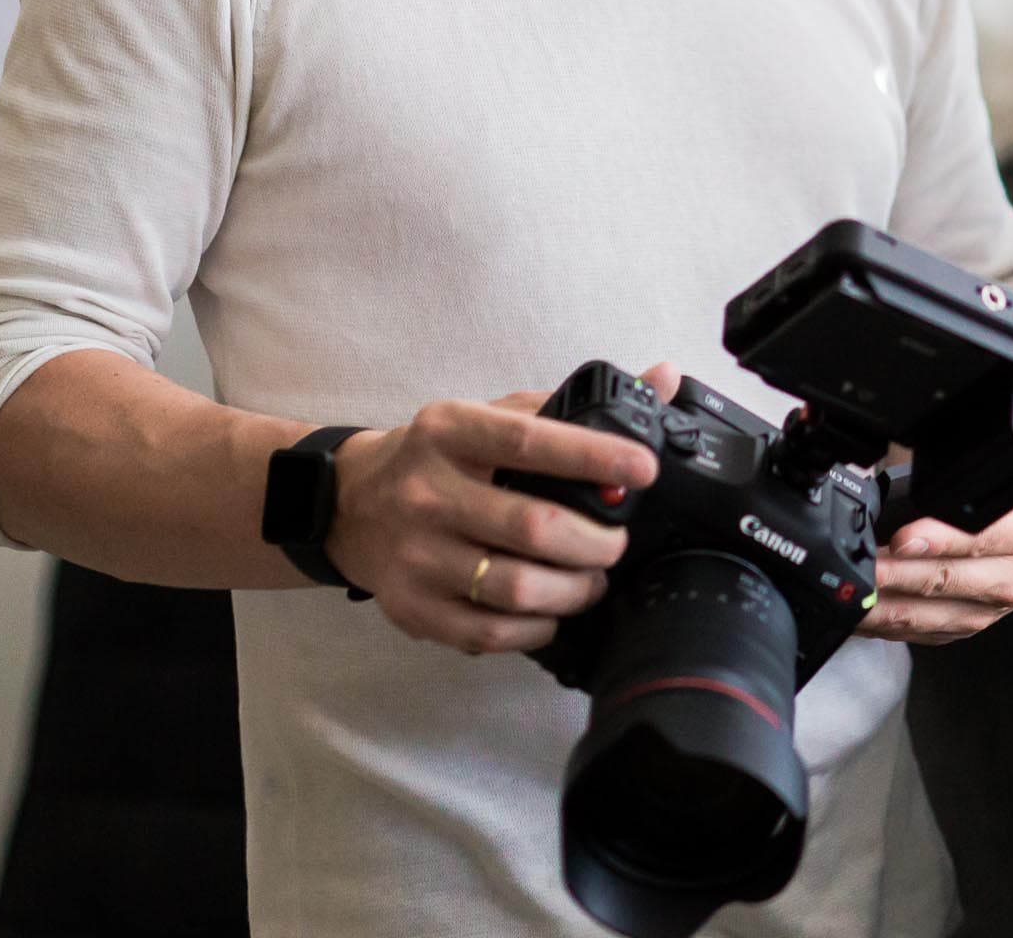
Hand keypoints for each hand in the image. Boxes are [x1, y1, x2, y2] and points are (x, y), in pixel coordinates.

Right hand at [325, 370, 675, 653]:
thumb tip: (662, 379)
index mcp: (450, 431)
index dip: (595, 456)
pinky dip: (537, 628)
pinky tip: (551, 610)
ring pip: (517, 589)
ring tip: (591, 578)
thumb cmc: (439, 458)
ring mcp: (415, 555)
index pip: (531, 441)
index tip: (643, 468)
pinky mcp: (411, 607)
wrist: (350, 504)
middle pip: (534, 528)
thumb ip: (570, 405)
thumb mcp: (490, 416)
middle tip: (617, 542)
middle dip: (597, 541)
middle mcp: (427, 491)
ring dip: (574, 590)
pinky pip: (490, 632)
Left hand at [858, 483, 1012, 644]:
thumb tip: (886, 482)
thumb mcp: (978, 472)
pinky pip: (928, 632)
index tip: (901, 540)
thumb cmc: (992, 491)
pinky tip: (867, 614)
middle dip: (897, 576)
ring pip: (933, 614)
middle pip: (948, 579)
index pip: (979, 537)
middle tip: (864, 568)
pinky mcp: (973, 624)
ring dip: (887, 606)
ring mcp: (994, 605)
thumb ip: (944, 477)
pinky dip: (893, 625)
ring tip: (855, 595)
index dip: (937, 540)